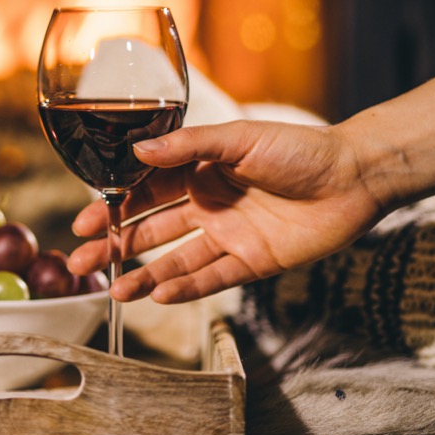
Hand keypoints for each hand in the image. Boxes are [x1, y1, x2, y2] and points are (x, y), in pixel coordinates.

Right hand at [65, 70, 434, 304]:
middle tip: (82, 263)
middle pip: (152, 230)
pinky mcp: (254, 261)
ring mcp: (229, 234)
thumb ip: (187, 145)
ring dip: (146, 275)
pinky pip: (213, 278)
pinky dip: (187, 288)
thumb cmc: (298, 148)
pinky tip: (160, 296)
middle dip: (117, 246)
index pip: (145, 192)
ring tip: (115, 291)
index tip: (83, 222)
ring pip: (177, 260)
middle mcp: (208, 204)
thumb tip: (137, 150)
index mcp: (199, 170)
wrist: (353, 175)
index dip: (113, 207)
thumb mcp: (238, 138)